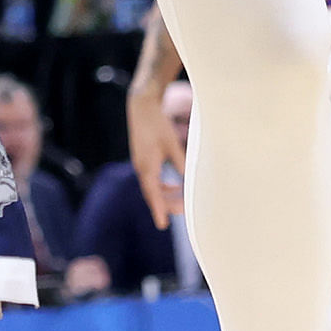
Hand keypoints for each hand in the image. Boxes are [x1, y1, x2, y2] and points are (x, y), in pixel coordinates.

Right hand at [126, 84, 181, 226]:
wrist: (141, 105)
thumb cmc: (157, 123)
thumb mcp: (172, 144)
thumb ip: (180, 162)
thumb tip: (189, 179)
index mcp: (147, 167)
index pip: (153, 195)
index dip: (159, 210)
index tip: (162, 225)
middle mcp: (141, 168)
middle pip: (153, 194)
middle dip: (167, 204)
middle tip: (185, 212)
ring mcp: (140, 164)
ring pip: (152, 187)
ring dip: (166, 195)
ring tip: (181, 202)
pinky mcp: (142, 158)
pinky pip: (152, 179)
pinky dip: (162, 185)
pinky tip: (175, 185)